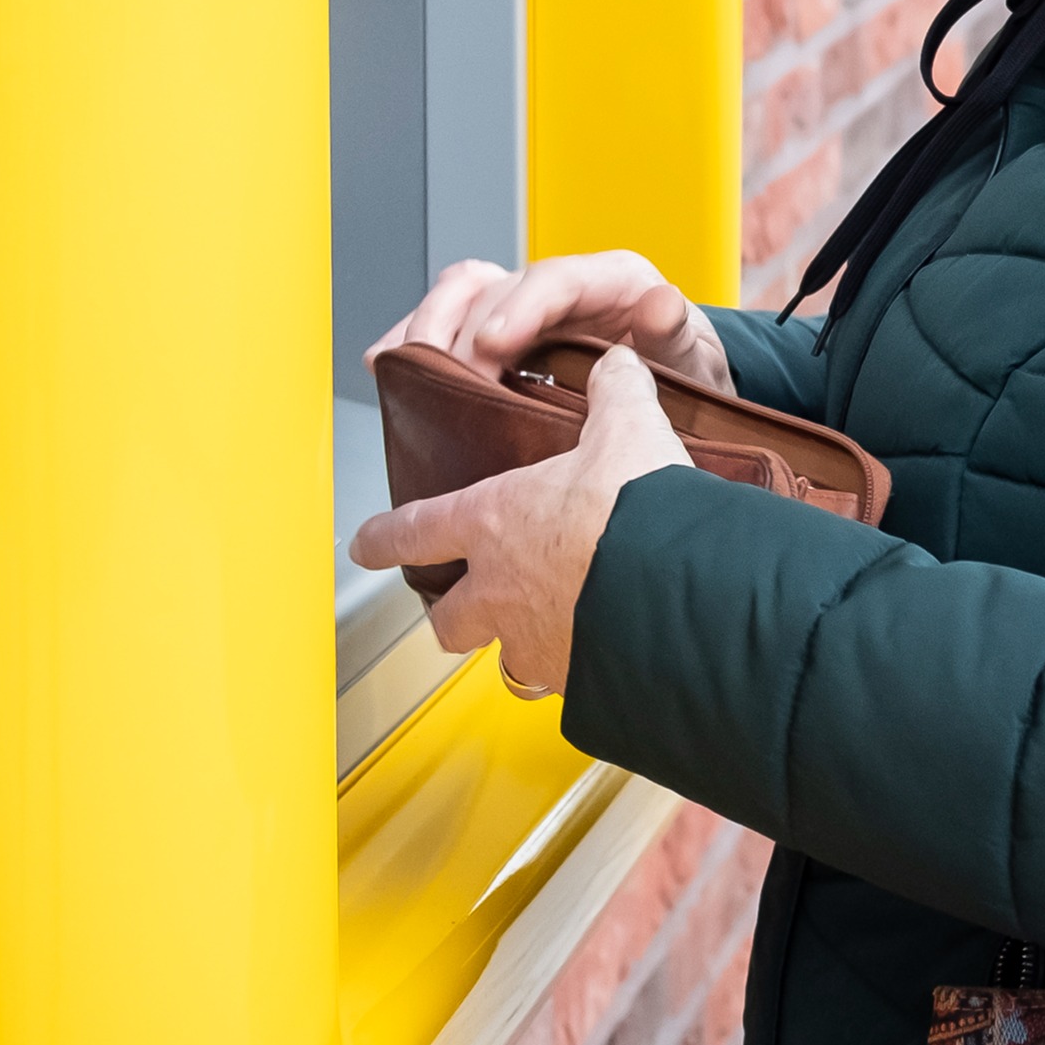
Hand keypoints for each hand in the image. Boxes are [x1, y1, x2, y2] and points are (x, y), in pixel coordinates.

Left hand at [347, 345, 692, 696]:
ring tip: (550, 631)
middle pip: (448, 618)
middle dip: (450, 615)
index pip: (417, 530)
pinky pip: (563, 678)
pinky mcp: (574, 680)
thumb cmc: (636, 510)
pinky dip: (577, 665)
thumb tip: (616, 363)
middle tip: (460, 609)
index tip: (365, 545)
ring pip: (506, 656)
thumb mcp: (627, 429)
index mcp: (495, 523)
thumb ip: (614, 393)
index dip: (385, 537)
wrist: (678, 587)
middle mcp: (500, 591)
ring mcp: (534, 642)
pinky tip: (605, 650)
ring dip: (520, 645)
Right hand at [367, 250, 729, 391]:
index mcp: (611, 279)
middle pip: (494, 286)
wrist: (682, 389)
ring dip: (426, 330)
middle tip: (451, 382)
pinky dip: (412, 341)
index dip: (517, 308)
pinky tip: (386, 366)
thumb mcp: (693, 356)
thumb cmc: (686, 371)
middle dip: (463, 332)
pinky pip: (447, 324)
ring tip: (404, 370)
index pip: (553, 279)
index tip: (491, 346)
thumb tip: (661, 303)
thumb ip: (673, 331)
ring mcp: (524, 305)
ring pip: (460, 295)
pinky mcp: (499, 332)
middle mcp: (559, 284)